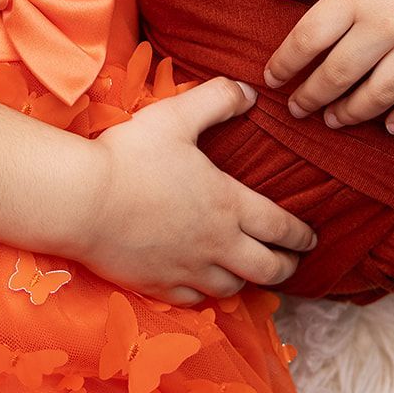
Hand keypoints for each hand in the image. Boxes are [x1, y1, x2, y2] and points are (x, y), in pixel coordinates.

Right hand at [74, 78, 316, 305]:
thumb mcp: (177, 116)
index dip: (300, 234)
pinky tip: (202, 284)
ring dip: (246, 280)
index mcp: (228, 204)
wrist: (82, 201)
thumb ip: (217, 100)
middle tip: (291, 261)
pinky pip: (194, 300)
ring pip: (232, 288)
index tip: (311, 238)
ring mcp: (187, 270)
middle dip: (286, 266)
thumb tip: (250, 92)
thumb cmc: (130, 155)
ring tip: (248, 272)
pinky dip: (205, 294)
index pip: (279, 226)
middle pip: (267, 269)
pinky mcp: (158, 286)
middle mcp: (216, 245)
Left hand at [262, 0, 393, 132]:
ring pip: (381, 94)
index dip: (284, 64)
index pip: (308, 39)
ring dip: (352, 113)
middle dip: (311, 97)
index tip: (271, 78)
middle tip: (296, 109)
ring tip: (334, 120)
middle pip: (338, 74)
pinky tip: (391, 125)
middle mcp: (388, 23)